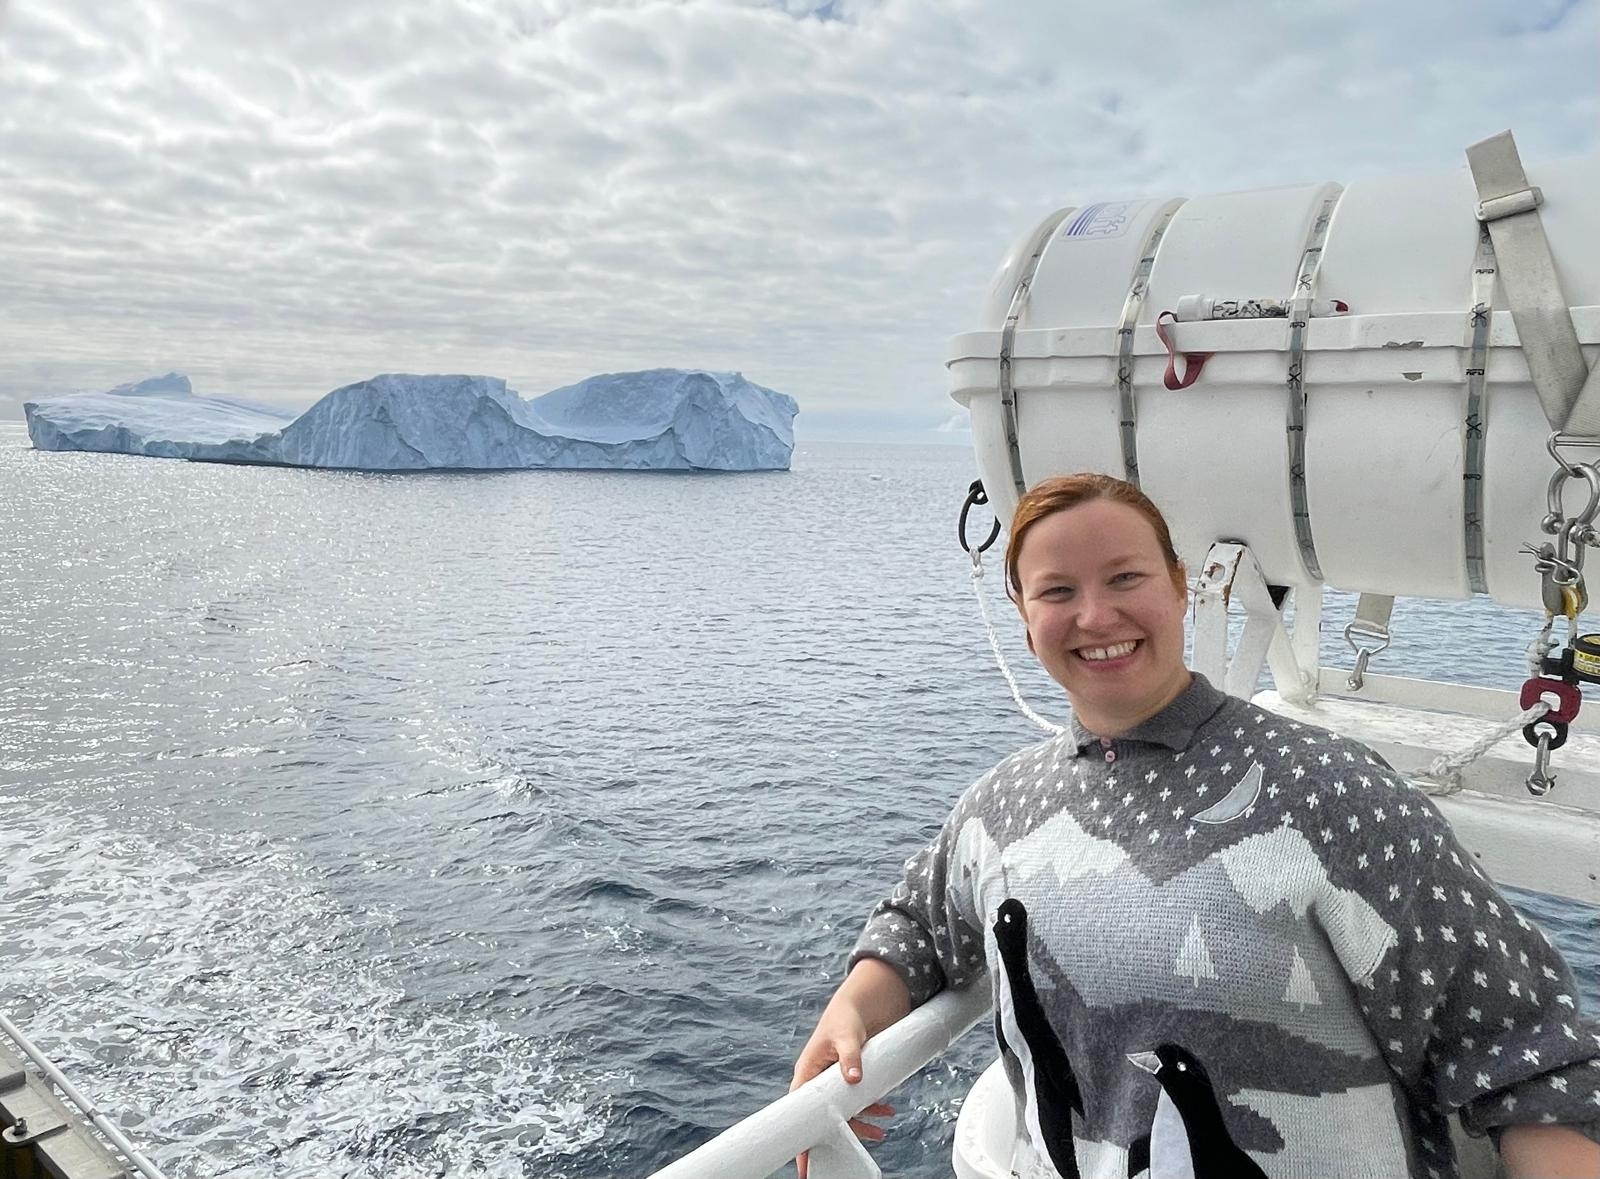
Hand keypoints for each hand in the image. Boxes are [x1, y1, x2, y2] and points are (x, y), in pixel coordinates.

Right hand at [789, 1008, 894, 1178]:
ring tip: (881, 1131)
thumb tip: (853, 1079)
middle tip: (841, 1162)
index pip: (798, 1111)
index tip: (803, 1163)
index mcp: (808, 1071)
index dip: (800, 1139)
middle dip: (834, 1138)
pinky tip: (887, 1110)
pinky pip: (860, 1100)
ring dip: (862, 1122)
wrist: (866, 1001)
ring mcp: (837, 1080)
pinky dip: (873, 1108)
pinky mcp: (854, 1077)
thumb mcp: (846, 1034)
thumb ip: (849, 1057)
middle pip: (823, 1117)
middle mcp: (820, 1080)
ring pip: (845, 1112)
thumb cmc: (845, 1015)